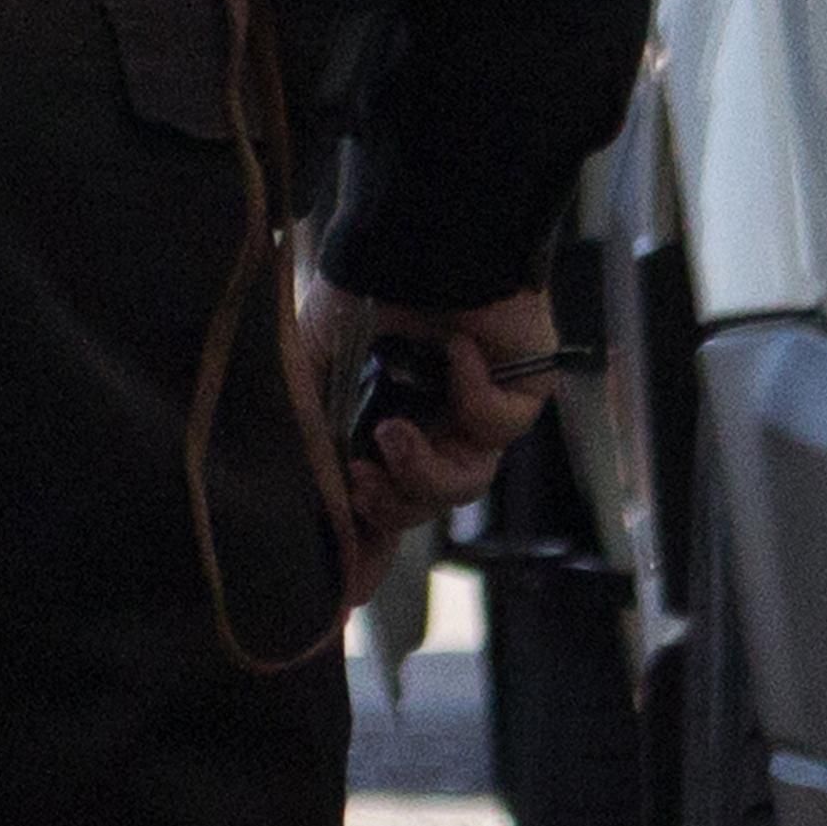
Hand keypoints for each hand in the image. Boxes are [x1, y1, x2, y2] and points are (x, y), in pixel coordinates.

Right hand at [296, 276, 556, 574]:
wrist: (412, 234)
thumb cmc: (357, 293)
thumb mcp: (306, 375)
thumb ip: (305, 445)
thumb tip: (315, 523)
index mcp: (376, 425)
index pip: (376, 506)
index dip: (365, 548)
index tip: (345, 591)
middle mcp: (428, 426)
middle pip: (417, 507)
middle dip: (386, 504)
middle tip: (359, 475)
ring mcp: (475, 413)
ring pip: (462, 485)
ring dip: (422, 469)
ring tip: (394, 432)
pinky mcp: (521, 391)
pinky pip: (499, 426)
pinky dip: (470, 393)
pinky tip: (453, 353)